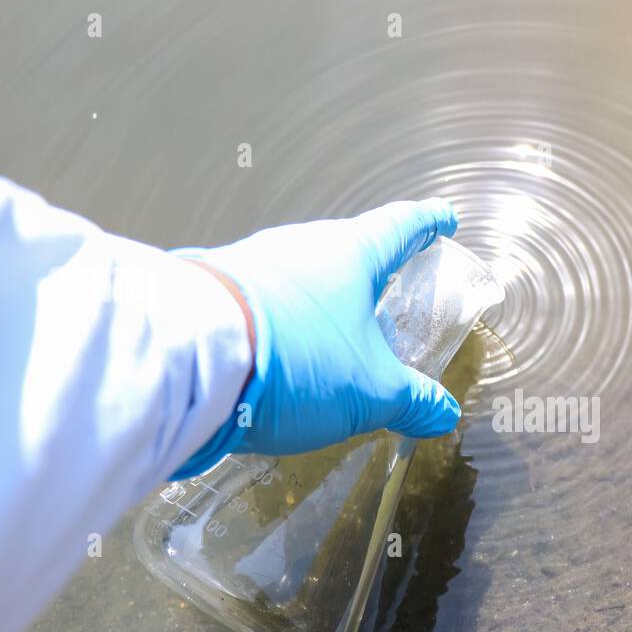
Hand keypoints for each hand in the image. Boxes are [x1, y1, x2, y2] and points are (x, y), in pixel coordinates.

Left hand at [170, 199, 460, 478]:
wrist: (188, 361)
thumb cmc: (297, 359)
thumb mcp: (370, 391)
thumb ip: (411, 401)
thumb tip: (441, 413)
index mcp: (351, 252)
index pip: (402, 227)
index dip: (428, 225)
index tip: (443, 219)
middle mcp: (301, 246)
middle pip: (348, 252)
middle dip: (371, 274)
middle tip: (390, 298)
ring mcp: (251, 264)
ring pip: (303, 278)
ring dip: (322, 304)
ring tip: (334, 341)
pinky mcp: (212, 290)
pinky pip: (264, 302)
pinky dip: (283, 324)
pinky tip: (281, 357)